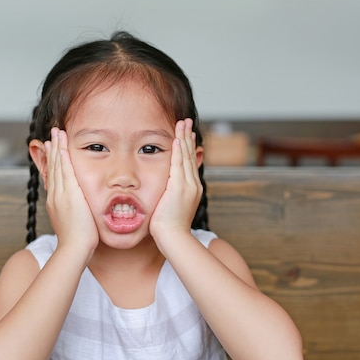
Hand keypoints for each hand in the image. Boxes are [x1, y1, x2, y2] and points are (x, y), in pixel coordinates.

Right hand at [44, 127, 98, 256]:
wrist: (74, 248)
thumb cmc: (78, 240)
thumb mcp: (73, 221)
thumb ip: (74, 210)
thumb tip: (78, 207)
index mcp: (56, 201)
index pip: (53, 175)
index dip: (53, 160)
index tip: (53, 147)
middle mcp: (55, 195)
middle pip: (52, 167)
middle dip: (53, 149)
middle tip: (53, 133)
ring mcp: (60, 194)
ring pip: (57, 166)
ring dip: (57, 148)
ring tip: (57, 133)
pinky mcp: (69, 195)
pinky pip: (65, 172)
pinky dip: (62, 159)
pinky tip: (62, 147)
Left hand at [150, 119, 202, 247]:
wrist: (174, 238)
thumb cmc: (169, 229)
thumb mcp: (171, 208)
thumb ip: (170, 196)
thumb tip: (166, 192)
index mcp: (192, 189)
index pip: (190, 162)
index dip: (188, 147)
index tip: (186, 134)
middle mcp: (193, 185)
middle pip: (191, 155)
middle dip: (188, 137)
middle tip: (187, 121)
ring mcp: (188, 186)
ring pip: (186, 156)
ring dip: (184, 138)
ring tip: (182, 123)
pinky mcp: (180, 188)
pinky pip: (179, 165)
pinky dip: (179, 151)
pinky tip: (176, 139)